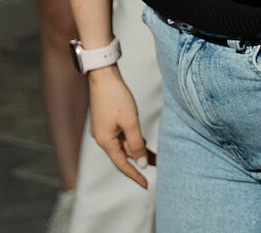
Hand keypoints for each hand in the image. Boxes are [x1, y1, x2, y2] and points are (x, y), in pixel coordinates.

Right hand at [87, 66, 150, 187]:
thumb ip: (136, 144)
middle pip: (123, 154)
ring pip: (122, 143)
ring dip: (137, 148)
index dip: (135, 175)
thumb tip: (141, 163)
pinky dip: (131, 138)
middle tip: (158, 164)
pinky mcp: (106, 120)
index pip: (122, 164)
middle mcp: (102, 138)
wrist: (103, 76)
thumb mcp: (130, 122)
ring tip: (154, 153)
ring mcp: (103, 129)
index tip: (146, 185)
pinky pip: (120, 135)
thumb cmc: (116, 97)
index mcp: (106, 141)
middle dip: (140, 160)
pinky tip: (141, 138)